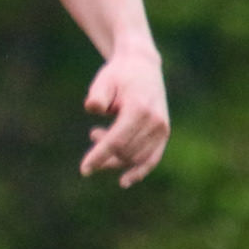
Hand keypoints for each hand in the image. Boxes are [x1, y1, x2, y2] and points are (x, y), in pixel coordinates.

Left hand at [79, 48, 169, 185]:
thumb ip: (98, 95)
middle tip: (93, 132)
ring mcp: (162, 129)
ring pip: (135, 157)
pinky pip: (152, 158)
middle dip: (104, 154)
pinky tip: (124, 182)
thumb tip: (93, 109)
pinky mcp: (163, 133)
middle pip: (124, 151)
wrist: (143, 66)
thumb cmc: (118, 74)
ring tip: (99, 134)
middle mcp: (154, 121)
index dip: (99, 156)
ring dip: (114, 156)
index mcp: (139, 109)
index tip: (84, 169)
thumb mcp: (104, 80)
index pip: (116, 141)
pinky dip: (139, 171)